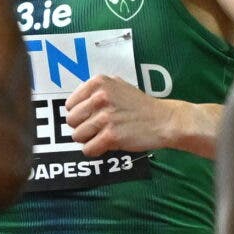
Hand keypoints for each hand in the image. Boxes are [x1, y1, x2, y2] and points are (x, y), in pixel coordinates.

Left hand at [64, 75, 178, 155]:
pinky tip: (108, 144)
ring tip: (105, 135)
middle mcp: (99, 97)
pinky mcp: (110, 136)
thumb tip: (75, 103)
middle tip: (99, 128)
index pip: (70, 105)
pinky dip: (96, 151)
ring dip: (90, 140)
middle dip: (82, 127)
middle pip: (71, 121)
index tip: (91, 117)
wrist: (163, 120)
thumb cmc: (140, 105)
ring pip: (77, 136)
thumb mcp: (118, 85)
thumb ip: (96, 90)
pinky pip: (88, 150)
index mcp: (98, 83)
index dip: (79, 114)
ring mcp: (104, 117)